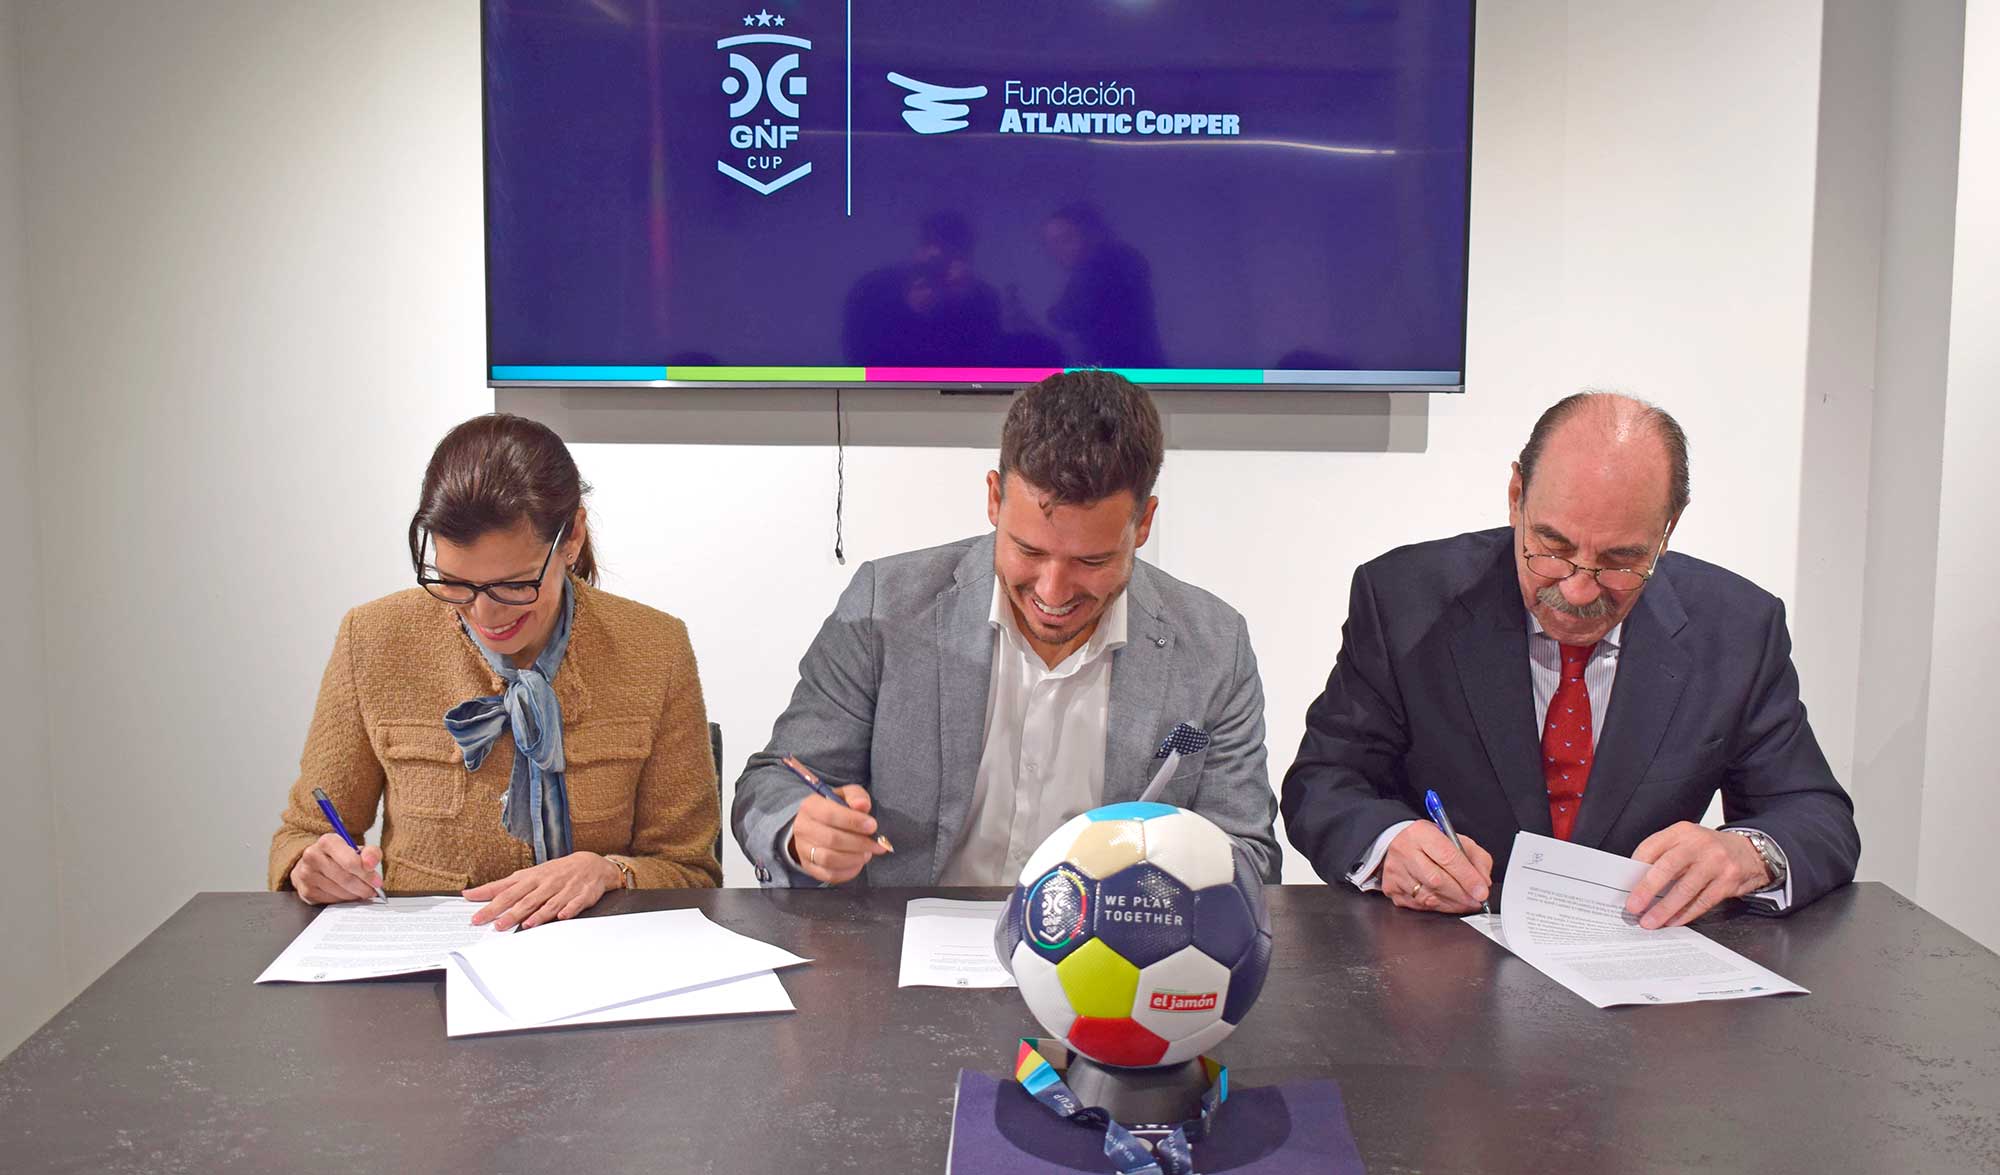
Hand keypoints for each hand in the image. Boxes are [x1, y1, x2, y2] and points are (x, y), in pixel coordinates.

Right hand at [291, 833, 382, 903]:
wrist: (314, 864)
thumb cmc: (338, 856)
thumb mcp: (356, 849)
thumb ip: (370, 853)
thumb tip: (371, 863)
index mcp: (327, 842)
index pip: (350, 862)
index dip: (367, 874)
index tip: (377, 882)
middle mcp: (312, 856)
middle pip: (345, 878)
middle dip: (363, 887)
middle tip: (372, 890)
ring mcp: (306, 874)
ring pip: (339, 891)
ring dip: (355, 895)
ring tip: (361, 892)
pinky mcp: (305, 891)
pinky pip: (331, 900)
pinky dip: (343, 900)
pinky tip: (347, 894)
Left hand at [464, 852, 621, 929]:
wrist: (590, 864)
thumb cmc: (554, 872)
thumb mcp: (526, 875)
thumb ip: (500, 887)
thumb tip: (472, 894)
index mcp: (530, 878)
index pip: (507, 891)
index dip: (491, 904)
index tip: (477, 916)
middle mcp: (545, 883)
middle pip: (526, 899)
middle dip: (511, 912)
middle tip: (497, 926)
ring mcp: (564, 888)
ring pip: (550, 902)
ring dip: (539, 913)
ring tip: (526, 924)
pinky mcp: (582, 894)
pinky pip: (575, 903)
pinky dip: (569, 909)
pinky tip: (562, 915)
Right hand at [787, 785, 888, 884]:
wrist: (817, 825)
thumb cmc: (835, 809)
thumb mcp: (845, 795)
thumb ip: (856, 796)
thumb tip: (862, 804)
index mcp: (810, 806)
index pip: (830, 815)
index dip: (854, 822)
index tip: (873, 826)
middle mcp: (803, 828)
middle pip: (832, 839)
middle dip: (859, 843)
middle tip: (876, 844)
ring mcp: (804, 849)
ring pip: (830, 859)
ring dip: (854, 858)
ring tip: (867, 853)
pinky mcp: (809, 867)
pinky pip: (829, 875)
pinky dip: (848, 871)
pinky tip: (858, 863)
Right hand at [1382, 822, 1492, 913]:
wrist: (1398, 844)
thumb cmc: (1430, 843)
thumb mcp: (1456, 841)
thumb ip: (1476, 858)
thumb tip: (1483, 882)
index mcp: (1421, 833)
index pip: (1447, 857)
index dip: (1467, 877)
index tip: (1482, 891)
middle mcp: (1404, 851)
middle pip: (1437, 880)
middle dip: (1461, 894)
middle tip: (1476, 900)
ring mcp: (1395, 871)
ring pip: (1428, 896)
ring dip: (1451, 903)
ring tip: (1465, 903)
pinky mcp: (1391, 887)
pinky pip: (1418, 905)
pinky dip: (1437, 907)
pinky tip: (1446, 903)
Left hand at [1626, 822, 1771, 928]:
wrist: (1751, 852)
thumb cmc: (1710, 850)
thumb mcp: (1687, 843)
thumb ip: (1665, 856)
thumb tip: (1637, 883)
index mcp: (1682, 831)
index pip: (1652, 847)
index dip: (1635, 867)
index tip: (1624, 885)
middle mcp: (1699, 844)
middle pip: (1667, 867)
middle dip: (1647, 889)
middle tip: (1633, 907)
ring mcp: (1716, 862)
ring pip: (1685, 888)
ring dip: (1665, 908)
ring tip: (1651, 921)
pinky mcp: (1728, 880)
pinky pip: (1703, 901)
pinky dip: (1685, 914)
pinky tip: (1673, 921)